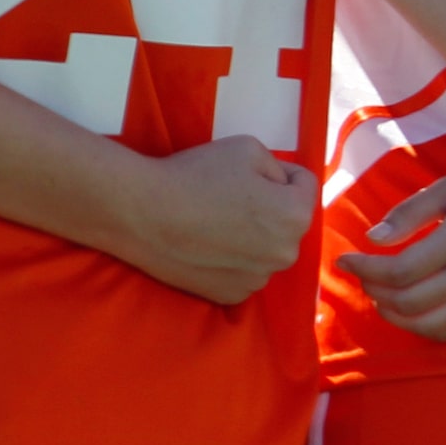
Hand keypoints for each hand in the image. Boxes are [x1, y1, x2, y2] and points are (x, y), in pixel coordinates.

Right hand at [113, 136, 317, 303]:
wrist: (142, 213)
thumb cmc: (197, 174)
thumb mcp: (249, 148)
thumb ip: (278, 167)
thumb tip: (281, 185)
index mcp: (296, 216)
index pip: (303, 185)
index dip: (279, 172)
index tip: (247, 173)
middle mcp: (285, 254)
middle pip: (287, 221)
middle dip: (269, 207)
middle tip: (230, 196)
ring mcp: (257, 280)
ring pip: (265, 249)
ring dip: (251, 236)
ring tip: (215, 222)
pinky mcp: (230, 296)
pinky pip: (242, 271)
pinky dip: (231, 260)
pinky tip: (206, 245)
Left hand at [335, 160, 445, 341]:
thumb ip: (411, 212)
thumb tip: (373, 238)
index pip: (400, 270)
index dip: (365, 270)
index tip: (347, 260)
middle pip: (409, 302)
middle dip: (374, 292)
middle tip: (363, 276)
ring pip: (428, 325)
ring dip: (394, 315)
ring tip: (381, 295)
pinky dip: (424, 327)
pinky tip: (411, 309)